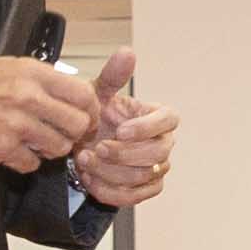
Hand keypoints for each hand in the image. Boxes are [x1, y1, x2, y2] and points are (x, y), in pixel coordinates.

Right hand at [0, 55, 100, 171]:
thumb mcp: (9, 67)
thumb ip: (42, 79)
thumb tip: (73, 94)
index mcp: (32, 72)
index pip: (82, 93)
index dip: (90, 110)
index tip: (86, 117)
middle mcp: (28, 96)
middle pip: (78, 124)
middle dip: (74, 133)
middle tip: (64, 134)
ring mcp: (16, 124)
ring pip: (58, 147)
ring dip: (50, 149)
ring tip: (35, 141)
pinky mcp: (2, 147)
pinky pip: (32, 163)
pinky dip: (25, 161)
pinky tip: (13, 149)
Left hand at [66, 49, 179, 203]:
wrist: (82, 143)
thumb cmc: (96, 115)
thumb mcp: (99, 93)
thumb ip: (113, 75)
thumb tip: (127, 52)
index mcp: (160, 117)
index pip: (168, 121)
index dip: (146, 128)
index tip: (120, 130)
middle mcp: (165, 143)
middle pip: (158, 154)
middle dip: (125, 154)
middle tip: (97, 148)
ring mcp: (158, 168)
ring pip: (144, 177)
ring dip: (112, 172)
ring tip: (85, 160)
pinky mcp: (146, 189)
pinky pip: (134, 197)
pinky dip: (110, 190)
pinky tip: (90, 179)